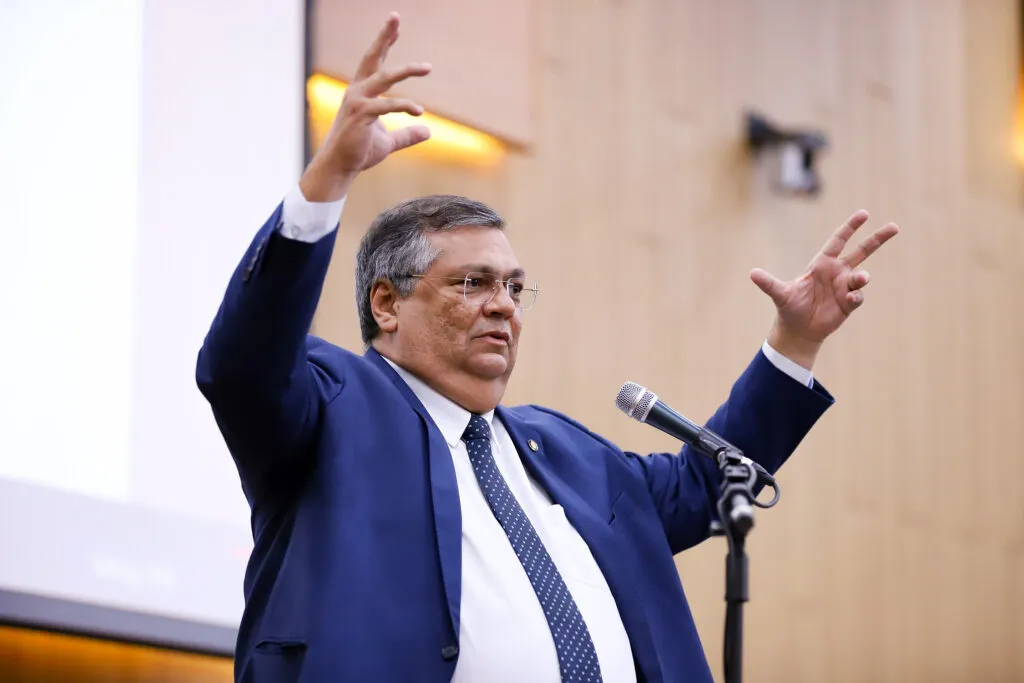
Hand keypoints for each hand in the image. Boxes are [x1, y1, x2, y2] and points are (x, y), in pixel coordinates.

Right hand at [300, 13, 430, 201]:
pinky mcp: (361, 115)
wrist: (341, 167)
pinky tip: (419, 111)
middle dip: (384, 36)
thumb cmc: (360, 152)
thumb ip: (407, 135)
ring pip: (384, 77)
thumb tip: (427, 132)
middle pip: (373, 57)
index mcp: (361, 92)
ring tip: (426, 66)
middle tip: (395, 16)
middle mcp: (357, 91)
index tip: (395, 25)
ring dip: (406, 70)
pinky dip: (404, 105)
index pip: (374, 62)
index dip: (385, 43)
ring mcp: (357, 101)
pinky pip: (386, 105)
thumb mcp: (389, 142)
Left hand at [750, 210, 899, 368]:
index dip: (850, 227)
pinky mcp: (849, 303)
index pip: (839, 241)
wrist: (799, 330)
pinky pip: (858, 297)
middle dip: (877, 239)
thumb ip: (769, 283)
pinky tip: (851, 299)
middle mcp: (837, 273)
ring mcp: (845, 287)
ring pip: (861, 276)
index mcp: (822, 264)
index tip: (864, 214)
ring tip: (859, 280)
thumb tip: (752, 274)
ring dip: (861, 277)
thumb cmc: (790, 308)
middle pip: (861, 251)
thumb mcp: (780, 294)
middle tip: (895, 227)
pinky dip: (856, 296)